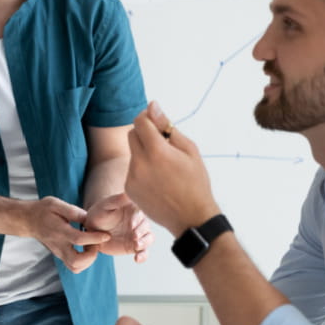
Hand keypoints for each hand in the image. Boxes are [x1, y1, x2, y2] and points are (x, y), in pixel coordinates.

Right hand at [25, 196, 111, 272]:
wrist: (28, 220)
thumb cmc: (43, 210)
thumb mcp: (56, 204)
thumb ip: (73, 211)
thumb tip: (89, 219)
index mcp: (59, 231)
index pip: (78, 239)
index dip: (94, 239)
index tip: (106, 235)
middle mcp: (58, 246)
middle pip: (76, 262)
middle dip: (92, 255)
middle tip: (95, 243)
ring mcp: (58, 253)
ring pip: (75, 267)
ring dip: (88, 260)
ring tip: (91, 246)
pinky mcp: (60, 256)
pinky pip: (74, 266)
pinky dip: (84, 262)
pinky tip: (86, 249)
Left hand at [84, 193, 153, 262]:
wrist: (92, 229)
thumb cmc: (99, 213)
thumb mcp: (106, 205)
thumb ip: (117, 199)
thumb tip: (129, 192)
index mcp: (134, 209)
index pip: (141, 212)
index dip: (138, 219)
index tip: (131, 224)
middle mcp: (139, 222)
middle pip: (147, 226)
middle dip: (142, 232)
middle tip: (134, 236)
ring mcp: (138, 234)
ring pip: (148, 239)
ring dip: (145, 243)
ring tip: (136, 246)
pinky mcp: (134, 246)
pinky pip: (144, 252)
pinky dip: (143, 256)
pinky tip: (137, 259)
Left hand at [125, 102, 219, 236]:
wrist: (191, 218)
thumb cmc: (195, 182)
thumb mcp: (189, 150)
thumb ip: (167, 127)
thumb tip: (152, 106)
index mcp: (157, 151)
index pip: (140, 121)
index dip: (147, 116)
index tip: (155, 120)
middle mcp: (140, 164)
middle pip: (132, 134)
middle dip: (144, 133)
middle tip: (162, 143)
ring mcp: (132, 178)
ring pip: (133, 152)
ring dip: (144, 152)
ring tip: (164, 167)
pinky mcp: (129, 189)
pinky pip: (132, 170)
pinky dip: (142, 169)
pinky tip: (158, 180)